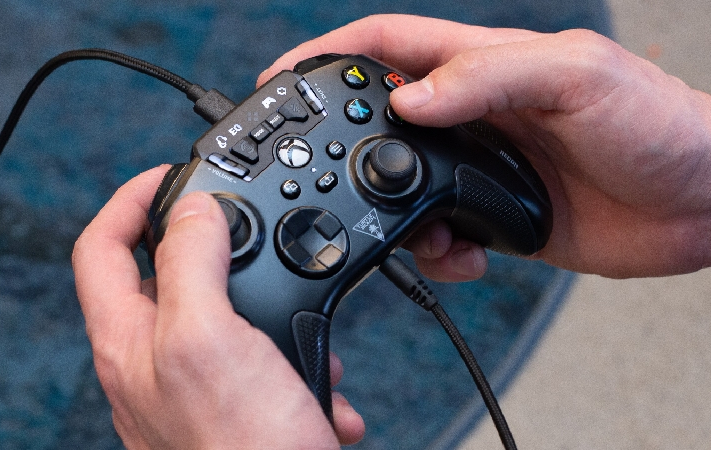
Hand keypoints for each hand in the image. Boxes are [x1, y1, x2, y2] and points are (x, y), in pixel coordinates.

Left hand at [72, 165, 363, 447]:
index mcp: (130, 340)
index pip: (101, 246)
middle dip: (212, 247)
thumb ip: (192, 264)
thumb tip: (192, 207)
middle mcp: (152, 363)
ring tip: (299, 317)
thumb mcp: (210, 338)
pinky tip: (320, 380)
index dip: (129, 199)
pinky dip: (293, 356)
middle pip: (164, 275)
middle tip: (248, 232)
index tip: (169, 175)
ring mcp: (192, 388)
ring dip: (266, 305)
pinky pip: (260, 361)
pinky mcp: (236, 408)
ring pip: (222, 316)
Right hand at [259, 15, 710, 277]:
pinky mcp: (495, 214)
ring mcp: (481, 166)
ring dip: (396, 214)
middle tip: (322, 169)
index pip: (391, 46)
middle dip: (347, 144)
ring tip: (419, 232)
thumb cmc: (656, 123)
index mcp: (485, 67)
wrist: (700, 202)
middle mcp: (475, 114)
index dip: (332, 54)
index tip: (285, 75)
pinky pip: (442, 233)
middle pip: (384, 120)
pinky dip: (439, 251)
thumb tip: (410, 98)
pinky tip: (465, 255)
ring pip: (404, 186)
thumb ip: (488, 77)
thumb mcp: (574, 78)